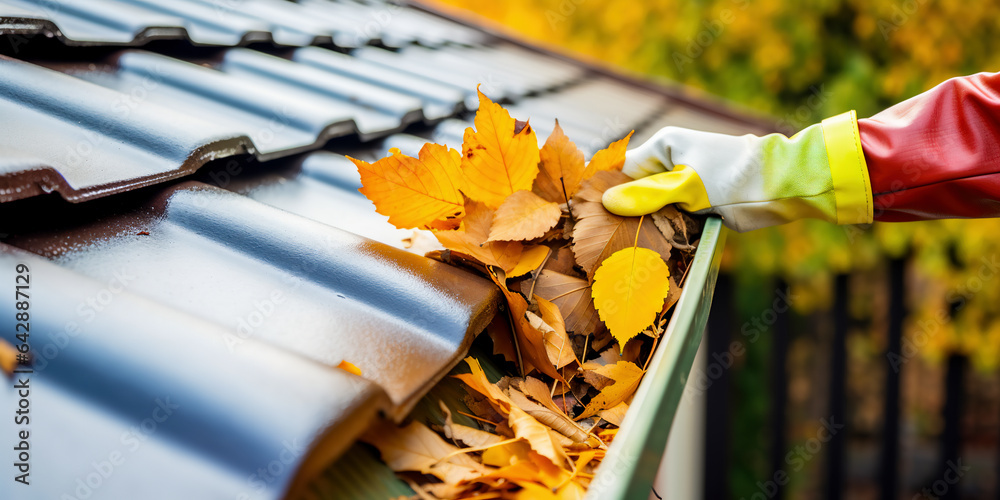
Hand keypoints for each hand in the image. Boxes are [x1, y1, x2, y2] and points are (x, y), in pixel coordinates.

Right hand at [601, 111, 873, 231]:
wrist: (782, 186)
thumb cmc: (735, 176)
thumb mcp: (688, 185)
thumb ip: (647, 195)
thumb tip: (607, 202)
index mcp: (663, 147)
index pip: (620, 170)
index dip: (604, 192)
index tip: (587, 218)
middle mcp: (669, 164)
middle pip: (633, 191)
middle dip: (620, 214)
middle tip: (600, 242)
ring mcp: (683, 186)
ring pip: (650, 209)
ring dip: (640, 227)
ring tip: (619, 252)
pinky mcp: (696, 206)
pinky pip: (669, 220)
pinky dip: (661, 234)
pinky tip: (647, 252)